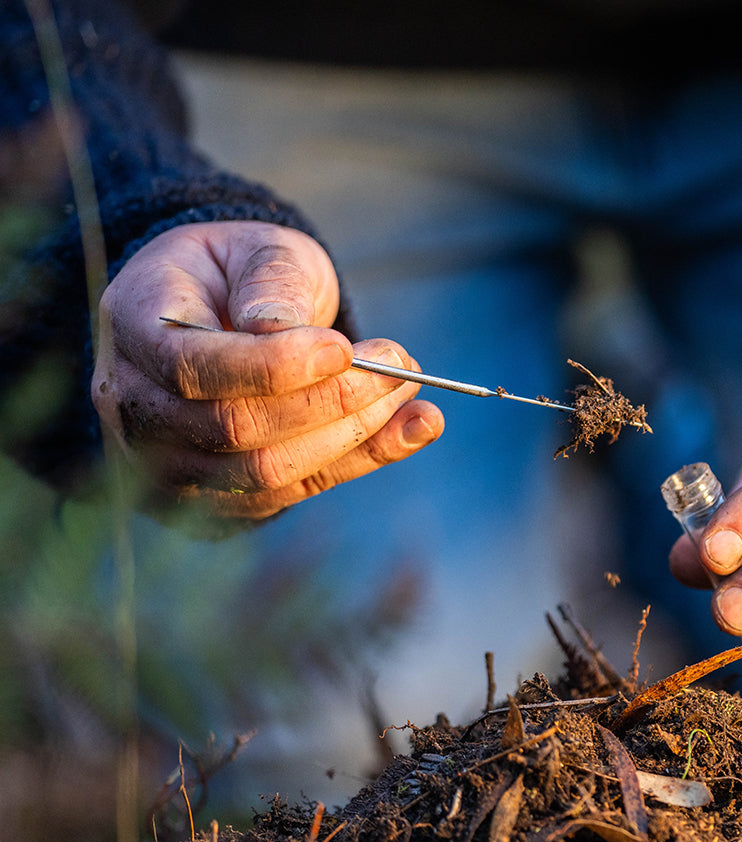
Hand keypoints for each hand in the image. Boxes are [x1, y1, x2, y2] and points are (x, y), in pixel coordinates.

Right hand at [93, 221, 443, 521]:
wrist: (225, 314)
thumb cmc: (243, 273)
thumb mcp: (258, 250)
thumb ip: (272, 283)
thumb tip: (284, 332)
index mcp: (133, 326)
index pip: (193, 366)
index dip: (272, 366)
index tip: (343, 349)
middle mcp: (135, 406)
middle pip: (233, 428)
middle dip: (329, 402)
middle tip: (401, 366)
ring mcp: (171, 462)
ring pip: (266, 473)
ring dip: (353, 438)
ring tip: (414, 398)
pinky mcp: (218, 496)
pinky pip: (292, 493)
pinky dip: (360, 462)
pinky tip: (414, 429)